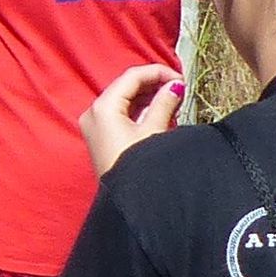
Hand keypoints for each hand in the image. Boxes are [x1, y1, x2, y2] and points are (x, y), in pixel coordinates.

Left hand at [77, 64, 185, 178]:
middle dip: (154, 85)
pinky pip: (120, 114)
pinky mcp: (100, 137)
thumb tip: (175, 86)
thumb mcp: (155, 132)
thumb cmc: (139, 167)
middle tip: (180, 89)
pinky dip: (139, 110)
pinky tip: (159, 112)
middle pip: (126, 86)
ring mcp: (94, 125)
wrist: (125, 204)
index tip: (181, 78)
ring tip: (173, 100)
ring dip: (148, 97)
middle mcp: (94, 112)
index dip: (158, 73)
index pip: (132, 76)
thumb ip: (165, 103)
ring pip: (123, 100)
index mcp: (103, 107)